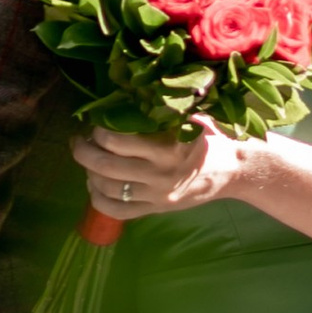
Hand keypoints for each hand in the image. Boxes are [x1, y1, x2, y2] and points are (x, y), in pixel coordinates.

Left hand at [72, 123, 253, 219]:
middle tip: (79, 141)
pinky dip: (97, 199)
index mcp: (168, 147)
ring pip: (107, 188)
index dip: (99, 131)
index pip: (119, 140)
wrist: (233, 171)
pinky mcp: (156, 211)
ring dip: (88, 173)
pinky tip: (94, 186)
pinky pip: (117, 211)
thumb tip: (119, 101)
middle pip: (106, 165)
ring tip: (87, 160)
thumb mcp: (188, 120)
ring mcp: (157, 196)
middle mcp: (161, 174)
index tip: (96, 124)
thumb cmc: (207, 139)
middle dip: (83, 151)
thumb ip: (158, 114)